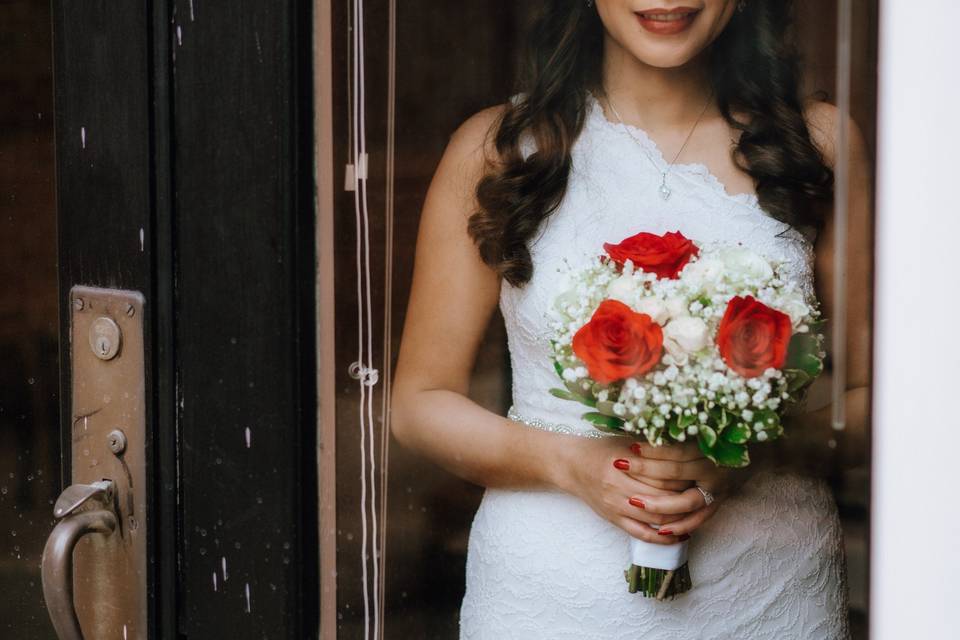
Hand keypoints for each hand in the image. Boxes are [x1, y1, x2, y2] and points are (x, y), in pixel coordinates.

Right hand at [554, 436, 688, 544]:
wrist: (571, 464)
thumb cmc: (600, 448)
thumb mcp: (624, 441)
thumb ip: (651, 447)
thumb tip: (685, 449)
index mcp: (621, 465)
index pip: (661, 475)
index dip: (683, 477)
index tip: (698, 475)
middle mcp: (617, 488)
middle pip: (661, 497)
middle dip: (684, 498)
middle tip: (703, 494)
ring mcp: (615, 506)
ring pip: (654, 518)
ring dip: (677, 519)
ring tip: (696, 514)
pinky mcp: (613, 519)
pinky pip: (640, 533)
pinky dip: (661, 537)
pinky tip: (677, 536)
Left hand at [617, 441, 750, 536]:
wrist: (750, 451)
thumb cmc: (715, 438)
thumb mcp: (698, 431)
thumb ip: (674, 431)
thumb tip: (640, 424)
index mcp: (711, 446)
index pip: (676, 448)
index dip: (653, 448)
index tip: (631, 445)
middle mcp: (715, 469)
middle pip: (676, 472)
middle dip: (646, 470)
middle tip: (620, 466)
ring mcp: (718, 490)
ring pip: (686, 501)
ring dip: (659, 503)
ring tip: (633, 501)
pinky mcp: (718, 504)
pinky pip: (699, 519)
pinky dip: (681, 525)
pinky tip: (661, 529)